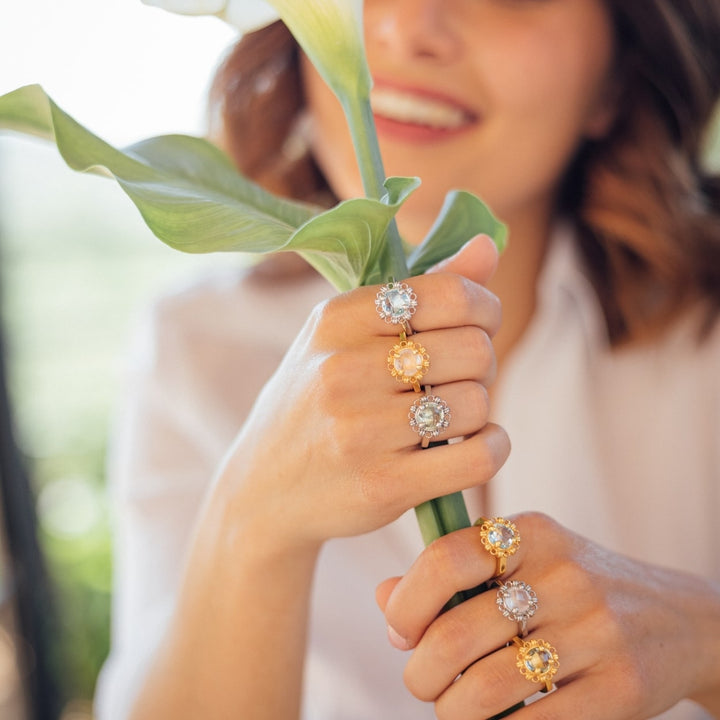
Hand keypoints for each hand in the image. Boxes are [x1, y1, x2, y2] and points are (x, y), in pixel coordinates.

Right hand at [212, 235, 510, 548]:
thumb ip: (422, 289)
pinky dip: (493, 448)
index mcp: (336, 319)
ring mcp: (359, 431)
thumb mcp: (346, 337)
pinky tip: (475, 445)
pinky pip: (477, 457)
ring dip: (480, 411)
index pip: (448, 294)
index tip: (478, 325)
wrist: (265, 489)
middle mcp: (343, 370)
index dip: (484, 307)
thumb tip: (489, 243)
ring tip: (451, 415)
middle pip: (473, 349)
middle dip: (482, 363)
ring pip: (477, 403)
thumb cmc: (315, 403)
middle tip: (459, 378)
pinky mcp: (382, 485)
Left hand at [377, 512, 719, 718]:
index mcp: (531, 533)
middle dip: (420, 672)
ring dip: (450, 710)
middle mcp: (564, 575)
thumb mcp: (520, 561)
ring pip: (484, 689)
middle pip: (456, 634)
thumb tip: (385, 598)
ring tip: (453, 707)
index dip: (408, 601)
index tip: (400, 630)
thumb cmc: (573, 589)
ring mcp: (596, 631)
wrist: (677, 619)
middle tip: (422, 680)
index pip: (446, 558)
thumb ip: (451, 572)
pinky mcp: (621, 687)